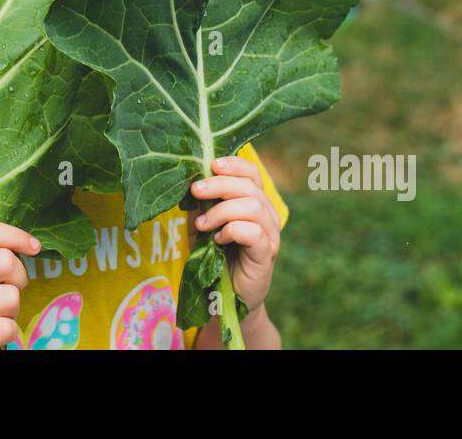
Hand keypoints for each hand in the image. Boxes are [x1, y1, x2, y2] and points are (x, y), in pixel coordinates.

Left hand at [190, 156, 281, 314]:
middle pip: (250, 187)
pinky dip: (232, 230)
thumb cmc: (213, 256)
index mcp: (254, 202)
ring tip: (202, 225)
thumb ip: (201, 203)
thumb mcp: (203, 223)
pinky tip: (218, 240)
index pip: (251, 173)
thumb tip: (190, 178)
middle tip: (196, 191)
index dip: (234, 165)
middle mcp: (267, 215)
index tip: (211, 164)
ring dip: (221, 211)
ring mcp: (270, 235)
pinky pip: (253, 232)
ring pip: (253, 206)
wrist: (223, 296)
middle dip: (220, 185)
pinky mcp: (266, 254)